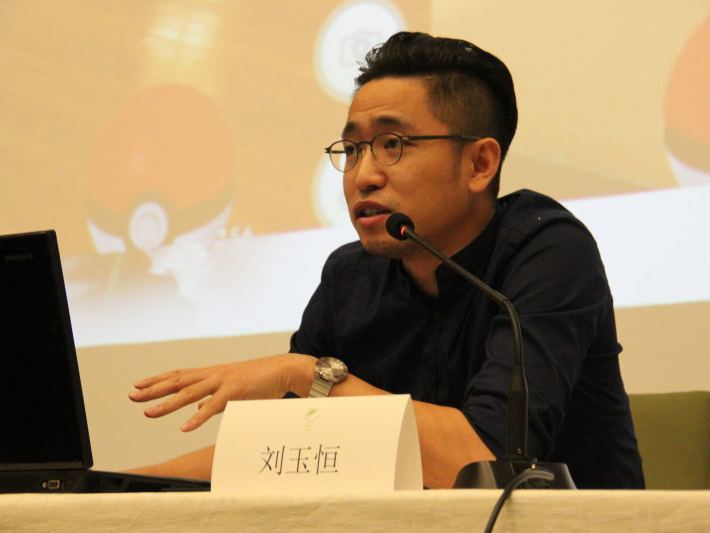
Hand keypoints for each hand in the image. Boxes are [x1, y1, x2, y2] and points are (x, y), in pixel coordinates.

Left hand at [129, 353, 314, 430]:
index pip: (179, 375)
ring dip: (168, 404)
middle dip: (153, 389)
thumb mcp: (233, 391)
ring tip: (149, 413)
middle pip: (177, 381)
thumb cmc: (260, 381)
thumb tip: (198, 409)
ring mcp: (223, 381)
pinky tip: (184, 428)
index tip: (138, 386)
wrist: (284, 370)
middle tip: (132, 395)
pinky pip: (213, 406)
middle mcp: (213, 374)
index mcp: (212, 374)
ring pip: (189, 392)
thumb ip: (214, 400)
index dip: (158, 380)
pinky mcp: (235, 391)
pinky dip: (198, 417)